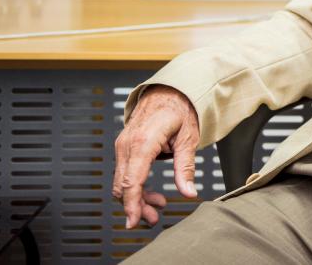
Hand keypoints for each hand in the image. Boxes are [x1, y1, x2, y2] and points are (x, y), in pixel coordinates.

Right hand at [112, 85, 199, 228]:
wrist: (168, 89)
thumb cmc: (180, 109)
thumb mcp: (189, 138)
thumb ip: (186, 167)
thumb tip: (189, 192)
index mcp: (143, 142)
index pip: (132, 181)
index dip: (132, 204)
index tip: (134, 222)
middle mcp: (127, 144)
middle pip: (123, 185)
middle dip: (136, 206)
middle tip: (153, 218)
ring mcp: (123, 144)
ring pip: (122, 181)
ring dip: (136, 197)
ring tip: (157, 206)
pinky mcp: (124, 146)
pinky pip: (125, 172)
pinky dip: (135, 185)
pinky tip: (150, 192)